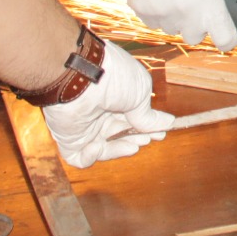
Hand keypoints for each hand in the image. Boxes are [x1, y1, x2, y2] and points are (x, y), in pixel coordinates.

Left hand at [42, 41, 174, 167]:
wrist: (80, 78)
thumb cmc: (113, 78)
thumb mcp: (140, 94)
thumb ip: (148, 115)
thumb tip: (167, 124)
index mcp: (116, 96)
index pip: (132, 116)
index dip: (146, 126)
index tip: (161, 133)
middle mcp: (100, 111)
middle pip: (120, 133)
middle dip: (135, 137)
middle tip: (148, 140)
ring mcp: (84, 126)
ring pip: (104, 148)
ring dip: (119, 149)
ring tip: (134, 146)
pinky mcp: (69, 139)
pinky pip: (79, 157)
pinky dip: (90, 157)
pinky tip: (98, 146)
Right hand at [104, 0, 236, 49]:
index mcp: (208, 5)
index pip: (225, 40)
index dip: (228, 38)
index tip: (226, 32)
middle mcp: (184, 15)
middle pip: (195, 37)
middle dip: (198, 26)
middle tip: (197, 4)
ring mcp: (160, 15)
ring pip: (171, 29)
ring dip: (176, 19)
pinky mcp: (140, 10)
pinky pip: (152, 21)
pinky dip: (156, 13)